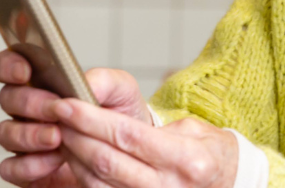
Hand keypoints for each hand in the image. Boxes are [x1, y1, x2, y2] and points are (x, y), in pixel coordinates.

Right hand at [0, 49, 152, 186]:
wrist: (130, 156)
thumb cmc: (119, 117)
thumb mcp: (121, 91)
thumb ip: (103, 80)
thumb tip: (82, 82)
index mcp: (43, 83)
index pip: (9, 67)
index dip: (8, 65)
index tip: (24, 71)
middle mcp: (28, 110)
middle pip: (7, 98)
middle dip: (30, 103)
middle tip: (54, 109)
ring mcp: (24, 139)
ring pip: (5, 132)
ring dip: (29, 134)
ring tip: (57, 137)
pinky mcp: (26, 169)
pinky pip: (10, 168)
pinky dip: (30, 164)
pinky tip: (54, 160)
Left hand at [51, 100, 238, 187]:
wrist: (229, 185)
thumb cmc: (212, 154)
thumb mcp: (196, 130)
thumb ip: (155, 128)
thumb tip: (110, 119)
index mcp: (186, 159)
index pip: (127, 136)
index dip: (92, 120)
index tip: (68, 104)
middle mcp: (167, 186)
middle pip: (107, 159)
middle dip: (75, 134)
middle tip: (55, 113)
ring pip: (97, 181)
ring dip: (73, 155)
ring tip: (61, 132)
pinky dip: (82, 176)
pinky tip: (75, 156)